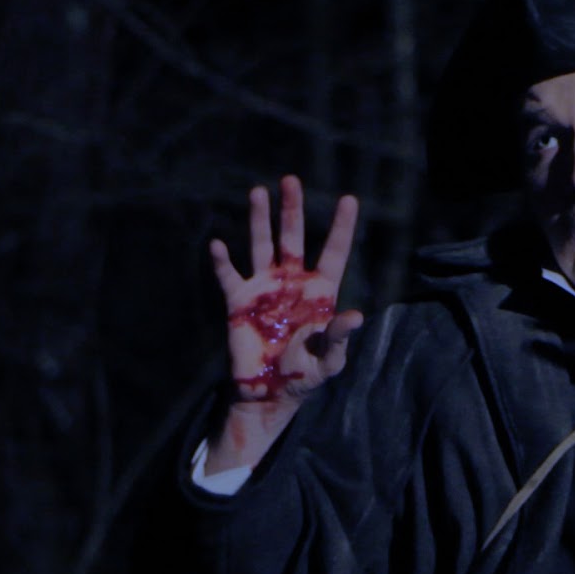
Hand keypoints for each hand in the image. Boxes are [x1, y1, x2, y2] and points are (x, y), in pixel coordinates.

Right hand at [210, 176, 361, 405]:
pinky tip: (218, 244)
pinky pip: (229, 276)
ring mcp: (264, 288)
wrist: (270, 393)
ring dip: (260, 220)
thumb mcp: (329, 361)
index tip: (350, 199)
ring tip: (258, 192)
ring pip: (261, 245)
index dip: (341, 227)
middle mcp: (292, 281)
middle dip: (292, 209)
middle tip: (291, 180)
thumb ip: (339, 337)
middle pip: (293, 237)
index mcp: (319, 291)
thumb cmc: (305, 375)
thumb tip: (356, 317)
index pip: (334, 252)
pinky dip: (222, 261)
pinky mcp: (239, 301)